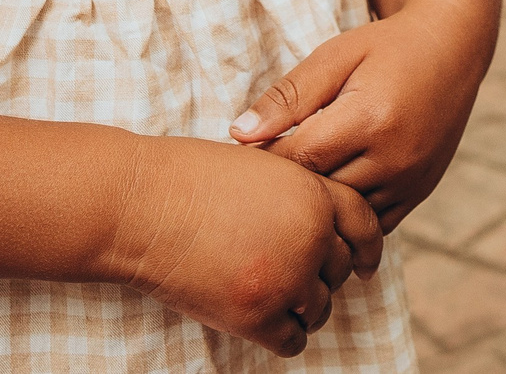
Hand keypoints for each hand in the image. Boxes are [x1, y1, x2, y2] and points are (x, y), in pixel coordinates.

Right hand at [103, 135, 383, 355]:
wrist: (138, 206)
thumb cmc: (187, 179)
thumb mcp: (259, 165)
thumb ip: (297, 193)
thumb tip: (324, 225)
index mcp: (312, 193)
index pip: (364, 225)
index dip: (367, 247)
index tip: (366, 264)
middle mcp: (309, 237)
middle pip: (340, 270)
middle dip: (321, 274)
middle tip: (291, 274)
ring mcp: (285, 279)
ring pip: (319, 308)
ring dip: (301, 306)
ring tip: (269, 294)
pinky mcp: (255, 317)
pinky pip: (292, 340)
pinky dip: (281, 334)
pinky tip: (261, 320)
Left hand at [230, 3, 492, 231]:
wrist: (451, 49)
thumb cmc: (385, 47)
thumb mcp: (335, 56)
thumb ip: (289, 96)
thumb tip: (240, 135)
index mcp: (369, 118)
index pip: (300, 158)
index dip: (266, 159)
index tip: (244, 156)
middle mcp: (394, 157)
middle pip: (321, 192)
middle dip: (287, 186)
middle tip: (259, 179)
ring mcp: (410, 180)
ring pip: (346, 214)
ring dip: (317, 205)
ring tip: (291, 190)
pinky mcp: (419, 192)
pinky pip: (374, 223)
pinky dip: (348, 214)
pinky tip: (329, 195)